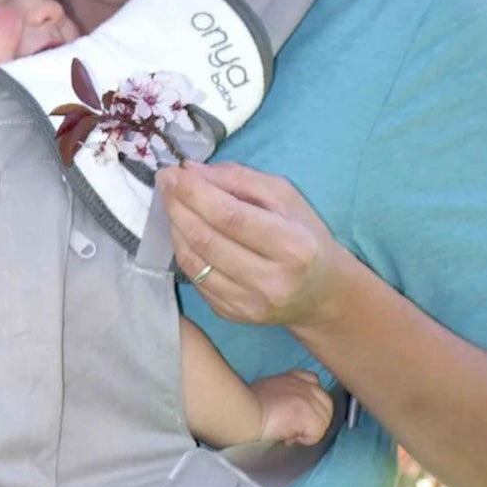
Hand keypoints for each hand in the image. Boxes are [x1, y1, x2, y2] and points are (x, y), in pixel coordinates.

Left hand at [156, 163, 346, 331]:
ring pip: (195, 262)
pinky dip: (184, 252)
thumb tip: (191, 170)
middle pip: (207, 239)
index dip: (195, 194)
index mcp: (292, 246)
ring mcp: (249, 304)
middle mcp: (271, 281)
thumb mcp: (285, 198)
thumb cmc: (304, 236)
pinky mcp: (233, 315)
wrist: (320, 293)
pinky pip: (196, 280)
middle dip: (179, 207)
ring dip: (176, 228)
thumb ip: (240, 179)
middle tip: (165, 183)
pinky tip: (184, 233)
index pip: (231, 216)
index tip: (173, 173)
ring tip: (173, 205)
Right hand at [252, 369, 334, 445]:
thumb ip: (282, 393)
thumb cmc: (246, 405)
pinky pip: (317, 434)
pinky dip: (304, 440)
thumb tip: (284, 409)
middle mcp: (306, 385)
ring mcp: (310, 400)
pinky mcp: (310, 416)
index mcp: (294, 377)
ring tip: (287, 433)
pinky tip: (288, 437)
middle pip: (326, 404)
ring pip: (324, 421)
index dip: (310, 401)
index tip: (296, 412)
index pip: (315, 383)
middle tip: (292, 427)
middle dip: (313, 418)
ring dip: (307, 431)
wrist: (243, 412)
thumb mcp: (267, 388)